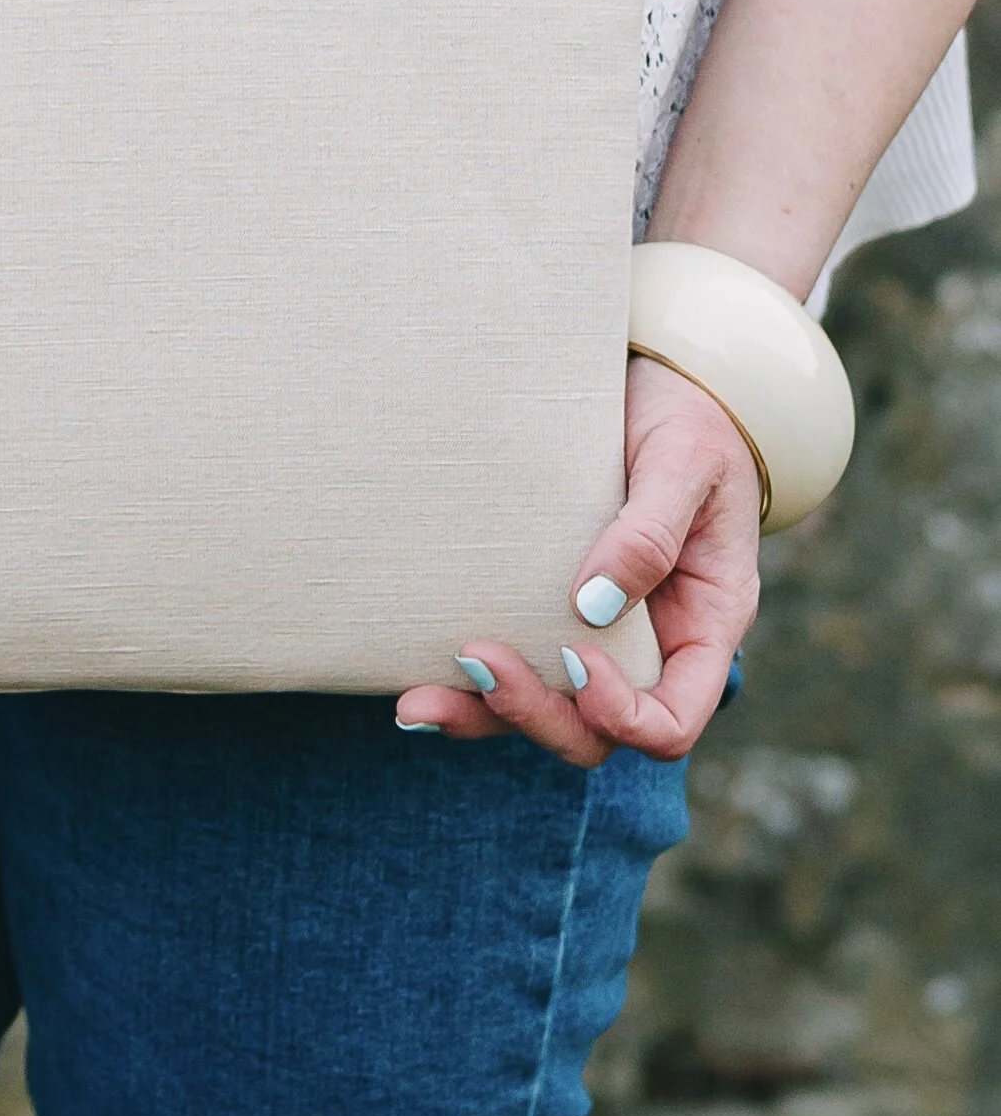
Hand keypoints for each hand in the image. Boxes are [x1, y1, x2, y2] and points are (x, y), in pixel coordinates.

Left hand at [393, 354, 761, 765]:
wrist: (658, 384)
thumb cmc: (689, 419)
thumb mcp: (687, 462)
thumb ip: (650, 531)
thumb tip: (593, 604)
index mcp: (702, 624)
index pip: (670, 719)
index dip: (622, 715)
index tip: (576, 661)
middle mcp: (648, 646)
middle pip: (595, 731)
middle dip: (534, 714)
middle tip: (478, 661)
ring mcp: (594, 635)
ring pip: (542, 710)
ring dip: (481, 714)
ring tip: (415, 703)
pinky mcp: (541, 607)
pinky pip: (510, 666)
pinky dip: (465, 684)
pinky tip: (413, 679)